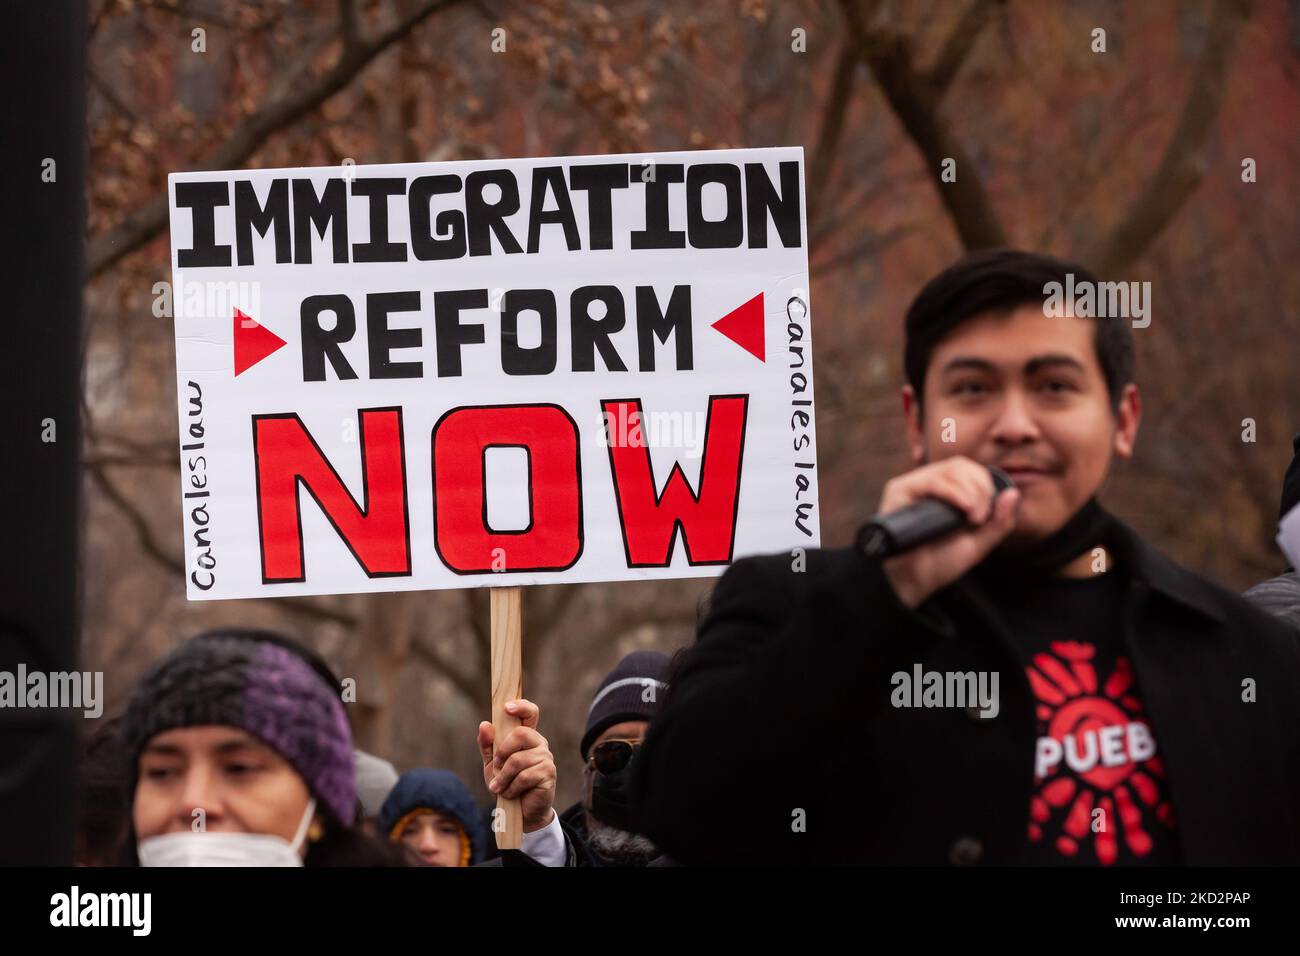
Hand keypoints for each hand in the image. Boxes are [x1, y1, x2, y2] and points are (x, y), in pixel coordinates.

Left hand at [477, 699, 556, 832]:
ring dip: (503, 777)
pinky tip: (510, 794)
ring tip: (498, 788)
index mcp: (526, 736)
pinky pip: (524, 776)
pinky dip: (511, 787)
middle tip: (496, 767)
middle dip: (502, 752)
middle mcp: (539, 743)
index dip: (521, 707)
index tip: (507, 708)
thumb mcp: (492, 764)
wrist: (521, 813)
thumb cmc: (507, 784)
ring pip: (518, 759)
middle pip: (521, 734)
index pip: (530, 713)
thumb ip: (487, 745)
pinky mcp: (548, 773)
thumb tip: (484, 724)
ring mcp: (546, 757)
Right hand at [877, 456, 1020, 608]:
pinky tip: (964, 507)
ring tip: (972, 518)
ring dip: (970, 491)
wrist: (915, 582)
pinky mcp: (899, 491)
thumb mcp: (978, 543)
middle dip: (980, 488)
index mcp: (944, 492)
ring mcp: (913, 486)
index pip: (969, 470)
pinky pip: (931, 480)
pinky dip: (952, 491)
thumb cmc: (941, 563)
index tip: (986, 515)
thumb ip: (999, 521)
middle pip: (961, 465)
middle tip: (980, 518)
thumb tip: (1014, 493)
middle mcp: (927, 485)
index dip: (985, 485)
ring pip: (949, 470)